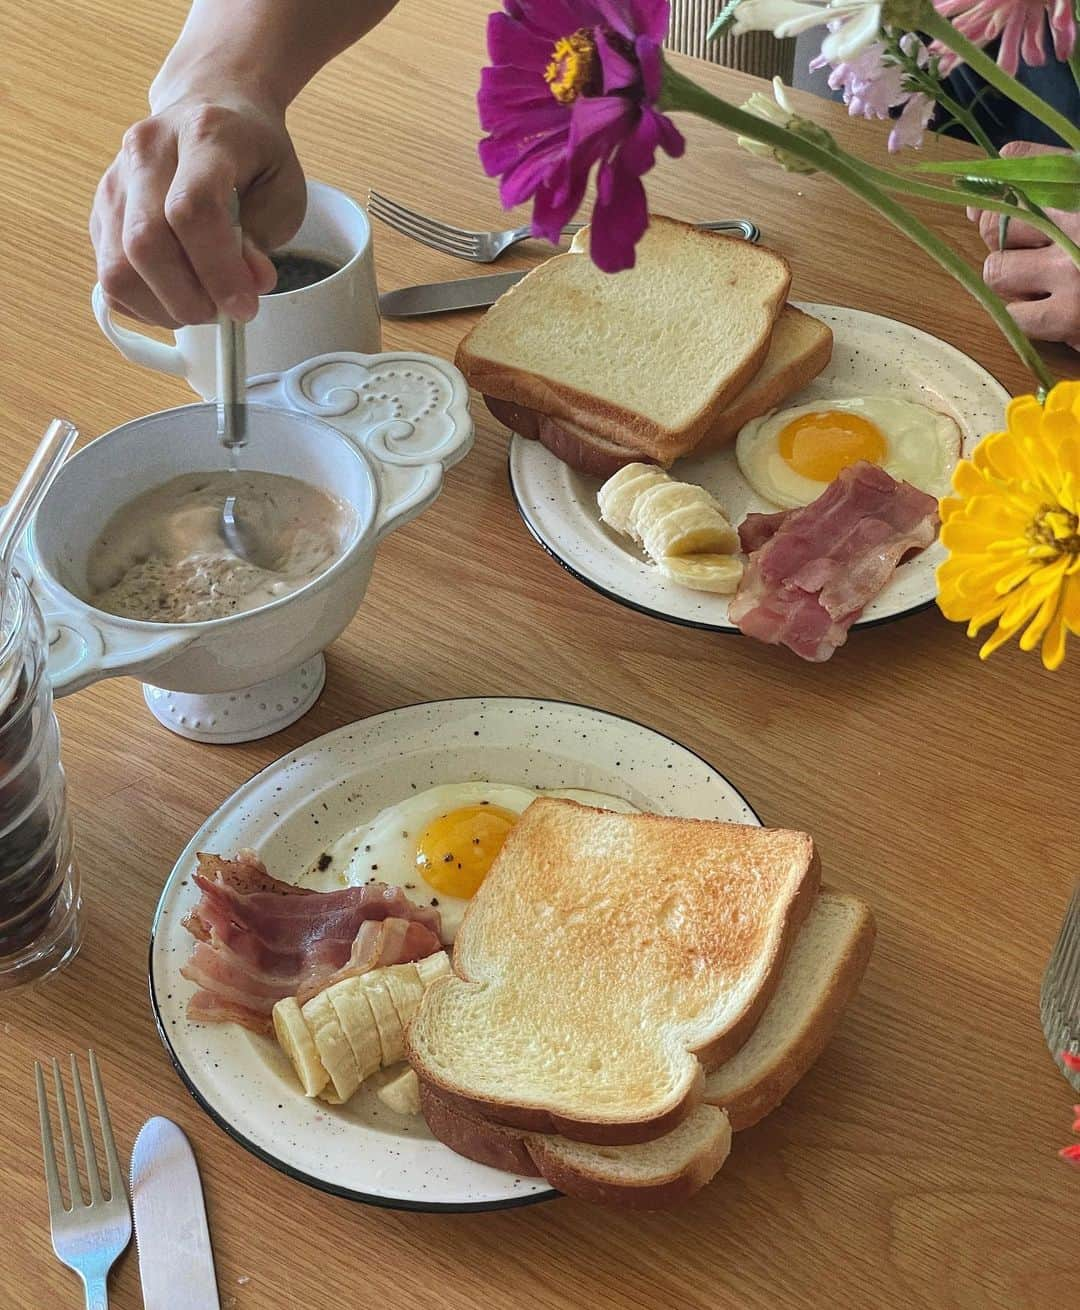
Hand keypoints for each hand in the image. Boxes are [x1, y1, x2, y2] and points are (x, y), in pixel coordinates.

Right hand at [90, 92, 305, 326]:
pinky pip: (108, 278)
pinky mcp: (100, 211)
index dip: (217, 270)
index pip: (192, 210)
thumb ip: (265, 236)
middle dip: (188, 298)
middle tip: (223, 312)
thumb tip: (248, 284)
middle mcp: (146, 151)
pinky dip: (144, 304)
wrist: (209, 105)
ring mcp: (114, 181)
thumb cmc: (251, 153)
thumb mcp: (282, 188)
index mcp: (202, 136)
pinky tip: (175, 294)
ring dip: (163, 307)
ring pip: (117, 267)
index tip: (243, 305)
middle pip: (144, 243)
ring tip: (201, 304)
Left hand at [968, 141, 1079, 351]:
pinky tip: (1048, 307)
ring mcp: (1075, 269)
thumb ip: (1064, 177)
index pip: (1022, 161)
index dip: (996, 183)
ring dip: (1011, 277)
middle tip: (1026, 246)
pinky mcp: (1071, 317)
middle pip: (997, 220)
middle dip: (1000, 233)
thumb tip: (997, 176)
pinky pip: (1014, 314)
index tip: (990, 197)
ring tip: (1042, 278)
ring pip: (997, 269)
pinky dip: (1024, 312)